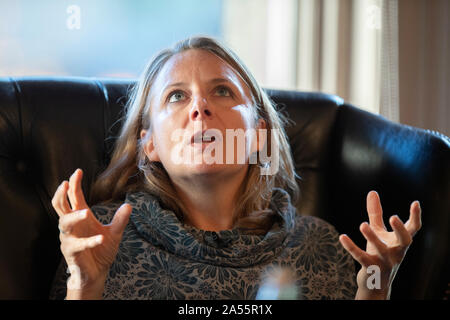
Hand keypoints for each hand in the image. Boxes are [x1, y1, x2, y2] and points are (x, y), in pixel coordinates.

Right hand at [51, 168, 131, 298]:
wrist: (97, 272)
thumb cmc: (101, 250)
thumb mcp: (114, 233)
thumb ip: (120, 219)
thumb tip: (129, 205)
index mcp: (81, 217)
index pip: (73, 197)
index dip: (73, 184)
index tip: (77, 171)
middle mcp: (72, 225)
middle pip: (60, 206)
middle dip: (61, 194)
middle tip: (65, 183)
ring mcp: (69, 238)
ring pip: (64, 223)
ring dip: (75, 217)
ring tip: (86, 213)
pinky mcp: (71, 252)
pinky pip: (78, 245)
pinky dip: (89, 242)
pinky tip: (100, 239)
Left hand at [339, 191, 421, 298]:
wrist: (375, 283)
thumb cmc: (379, 252)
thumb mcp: (378, 231)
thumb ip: (375, 213)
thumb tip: (372, 192)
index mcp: (400, 242)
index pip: (413, 229)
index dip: (416, 216)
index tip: (415, 203)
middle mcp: (396, 252)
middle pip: (404, 241)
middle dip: (400, 229)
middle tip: (393, 217)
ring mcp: (385, 261)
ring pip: (381, 250)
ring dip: (372, 237)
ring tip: (363, 224)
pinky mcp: (370, 268)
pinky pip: (361, 257)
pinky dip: (351, 247)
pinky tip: (342, 236)